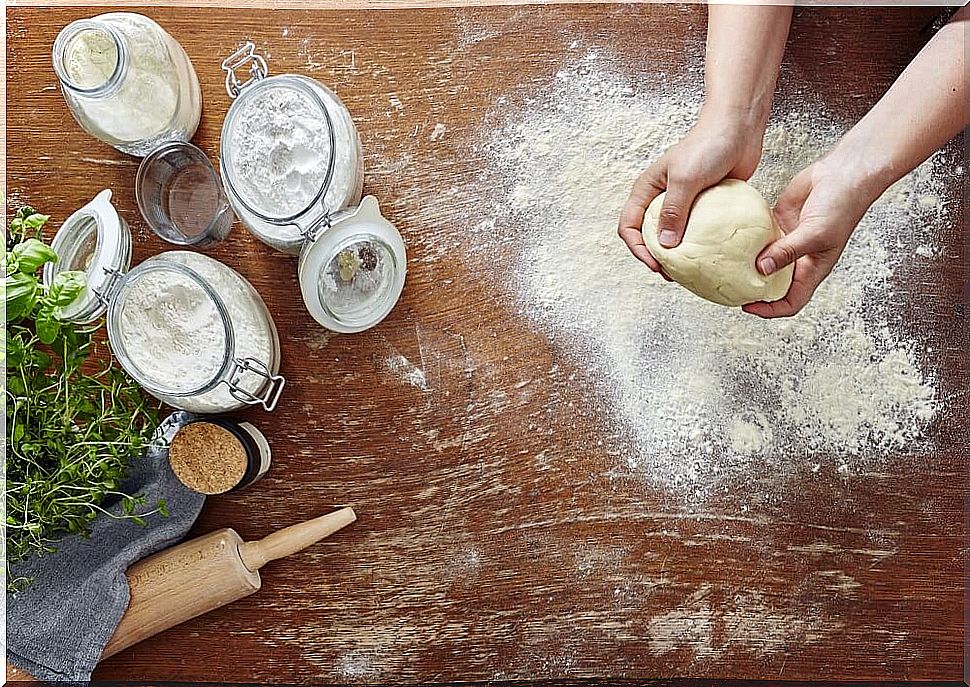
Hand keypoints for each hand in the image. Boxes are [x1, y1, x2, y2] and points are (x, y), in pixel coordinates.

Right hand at [618, 110, 764, 275]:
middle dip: (656, 258)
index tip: (656, 264)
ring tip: (690, 271)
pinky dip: (700, 247)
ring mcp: (683, 204)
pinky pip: (698, 232)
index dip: (637, 249)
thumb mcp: (685, 178)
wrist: (738, 127)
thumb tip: (665, 245)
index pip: (628, 226)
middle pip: (648, 236)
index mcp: (647, 191)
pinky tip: (711, 257)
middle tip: (673, 275)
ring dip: (678, 256)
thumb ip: (673, 211)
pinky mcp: (705, 207)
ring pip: (673, 237)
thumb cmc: (708, 145)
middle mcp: (661, 199)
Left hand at [742, 156, 883, 317]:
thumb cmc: (842, 205)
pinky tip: (730, 240)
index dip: (770, 309)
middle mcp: (799, 259)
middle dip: (752, 289)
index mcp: (812, 269)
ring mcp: (788, 241)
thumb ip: (788, 251)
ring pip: (762, 261)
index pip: (791, 301)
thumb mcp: (815, 233)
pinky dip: (745, 241)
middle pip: (772, 284)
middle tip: (727, 287)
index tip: (747, 306)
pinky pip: (758, 238)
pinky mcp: (779, 223)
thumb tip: (761, 268)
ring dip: (745, 264)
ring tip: (723, 266)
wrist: (844, 173)